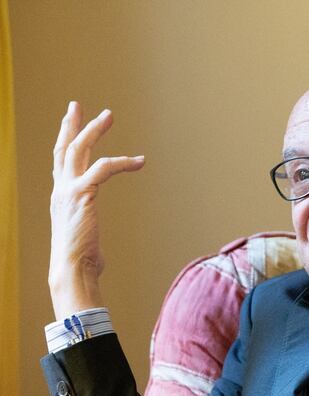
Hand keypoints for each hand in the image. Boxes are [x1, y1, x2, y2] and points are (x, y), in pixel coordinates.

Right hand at [49, 102, 144, 320]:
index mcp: (61, 196)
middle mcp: (60, 189)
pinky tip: (140, 161)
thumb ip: (86, 227)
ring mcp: (68, 191)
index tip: (70, 121)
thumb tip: (93, 241)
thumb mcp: (84, 235)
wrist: (73, 269)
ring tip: (109, 115)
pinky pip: (104, 168)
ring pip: (79, 150)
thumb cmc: (82, 259)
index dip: (65, 139)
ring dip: (94, 130)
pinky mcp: (82, 194)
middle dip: (72, 125)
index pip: (60, 161)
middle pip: (64, 148)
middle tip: (79, 105)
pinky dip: (123, 162)